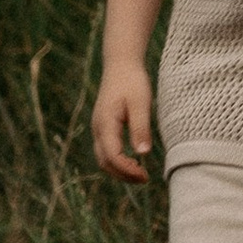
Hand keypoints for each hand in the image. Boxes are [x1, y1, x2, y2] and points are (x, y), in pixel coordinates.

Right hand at [93, 59, 154, 179]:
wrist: (121, 64)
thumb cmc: (132, 81)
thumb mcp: (140, 102)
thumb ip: (140, 127)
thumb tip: (143, 154)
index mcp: (105, 124)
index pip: (112, 156)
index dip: (127, 170)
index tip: (145, 175)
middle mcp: (97, 129)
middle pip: (105, 162)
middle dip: (123, 175)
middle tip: (144, 178)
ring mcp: (98, 128)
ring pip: (103, 159)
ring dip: (120, 170)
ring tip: (140, 173)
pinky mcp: (102, 127)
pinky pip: (106, 151)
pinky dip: (118, 161)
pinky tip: (134, 161)